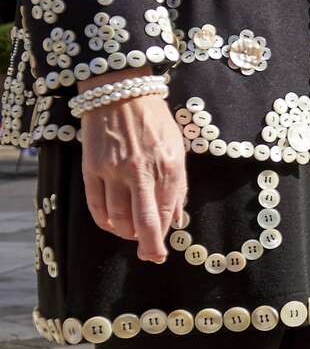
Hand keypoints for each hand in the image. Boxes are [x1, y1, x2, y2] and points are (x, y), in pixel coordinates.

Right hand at [79, 80, 187, 263]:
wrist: (121, 94)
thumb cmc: (155, 122)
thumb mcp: (177, 150)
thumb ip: (178, 185)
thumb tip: (178, 219)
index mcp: (169, 168)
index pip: (165, 215)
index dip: (163, 238)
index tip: (161, 251)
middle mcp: (141, 172)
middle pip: (143, 223)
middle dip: (147, 246)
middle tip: (149, 255)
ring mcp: (114, 171)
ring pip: (117, 218)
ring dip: (125, 232)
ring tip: (131, 233)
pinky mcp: (92, 168)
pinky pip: (96, 205)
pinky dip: (104, 221)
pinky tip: (111, 224)